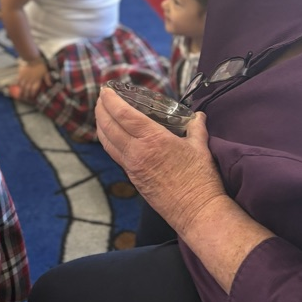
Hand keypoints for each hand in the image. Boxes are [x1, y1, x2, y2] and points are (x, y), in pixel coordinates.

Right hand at [16, 58, 51, 101]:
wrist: (33, 59)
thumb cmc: (40, 66)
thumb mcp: (46, 72)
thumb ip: (47, 79)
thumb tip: (50, 85)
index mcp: (37, 81)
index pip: (34, 90)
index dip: (32, 94)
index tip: (32, 97)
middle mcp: (30, 81)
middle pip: (27, 90)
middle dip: (26, 95)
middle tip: (26, 98)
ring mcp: (25, 78)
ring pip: (22, 87)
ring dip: (21, 92)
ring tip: (20, 96)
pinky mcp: (21, 75)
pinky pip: (18, 81)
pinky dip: (17, 85)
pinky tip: (17, 87)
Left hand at [96, 87, 225, 237]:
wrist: (197, 212)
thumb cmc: (201, 180)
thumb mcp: (200, 148)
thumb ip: (197, 128)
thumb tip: (199, 116)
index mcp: (153, 139)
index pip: (124, 115)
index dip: (111, 100)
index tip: (106, 89)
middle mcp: (137, 152)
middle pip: (109, 126)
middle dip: (101, 109)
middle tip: (102, 97)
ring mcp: (132, 166)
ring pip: (106, 142)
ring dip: (100, 124)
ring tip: (101, 113)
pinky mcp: (133, 178)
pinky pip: (114, 154)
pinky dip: (108, 141)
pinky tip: (111, 136)